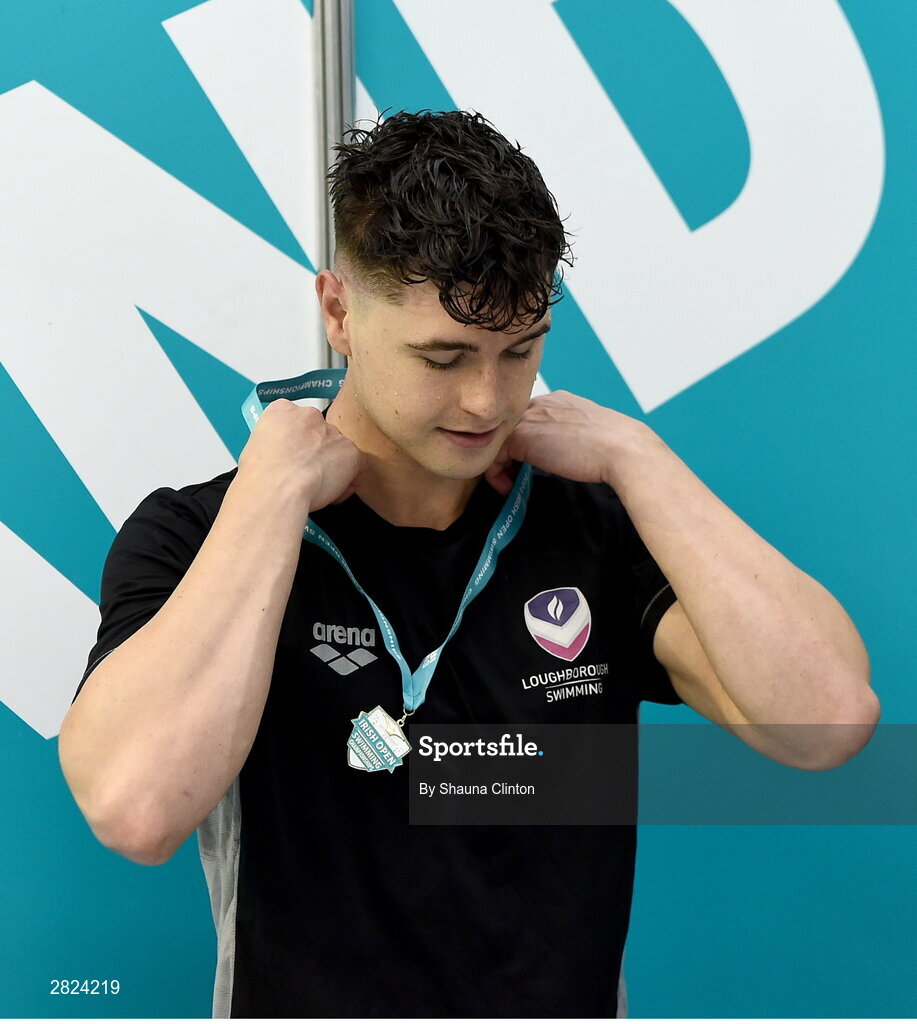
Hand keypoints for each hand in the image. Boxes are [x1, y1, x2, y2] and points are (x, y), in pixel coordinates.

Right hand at [237, 401, 363, 510]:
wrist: (276, 486)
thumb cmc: (260, 474)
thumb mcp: (253, 449)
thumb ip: (273, 445)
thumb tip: (279, 458)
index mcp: (282, 410)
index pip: (295, 423)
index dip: (296, 446)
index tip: (293, 461)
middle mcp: (310, 416)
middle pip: (319, 435)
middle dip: (316, 456)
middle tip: (305, 477)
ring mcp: (332, 432)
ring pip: (338, 451)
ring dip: (332, 469)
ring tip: (316, 489)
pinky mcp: (350, 451)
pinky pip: (356, 469)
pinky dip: (346, 485)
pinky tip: (329, 496)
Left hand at [485, 391, 646, 494]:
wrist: (621, 449)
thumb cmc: (614, 447)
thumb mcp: (587, 433)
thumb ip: (569, 436)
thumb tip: (560, 454)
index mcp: (559, 400)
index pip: (528, 419)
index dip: (523, 445)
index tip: (526, 466)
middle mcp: (542, 402)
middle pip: (510, 427)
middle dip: (508, 454)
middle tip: (514, 477)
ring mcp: (530, 417)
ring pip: (499, 440)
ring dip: (500, 466)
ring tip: (510, 484)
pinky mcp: (523, 436)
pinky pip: (495, 454)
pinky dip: (496, 474)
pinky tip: (509, 487)